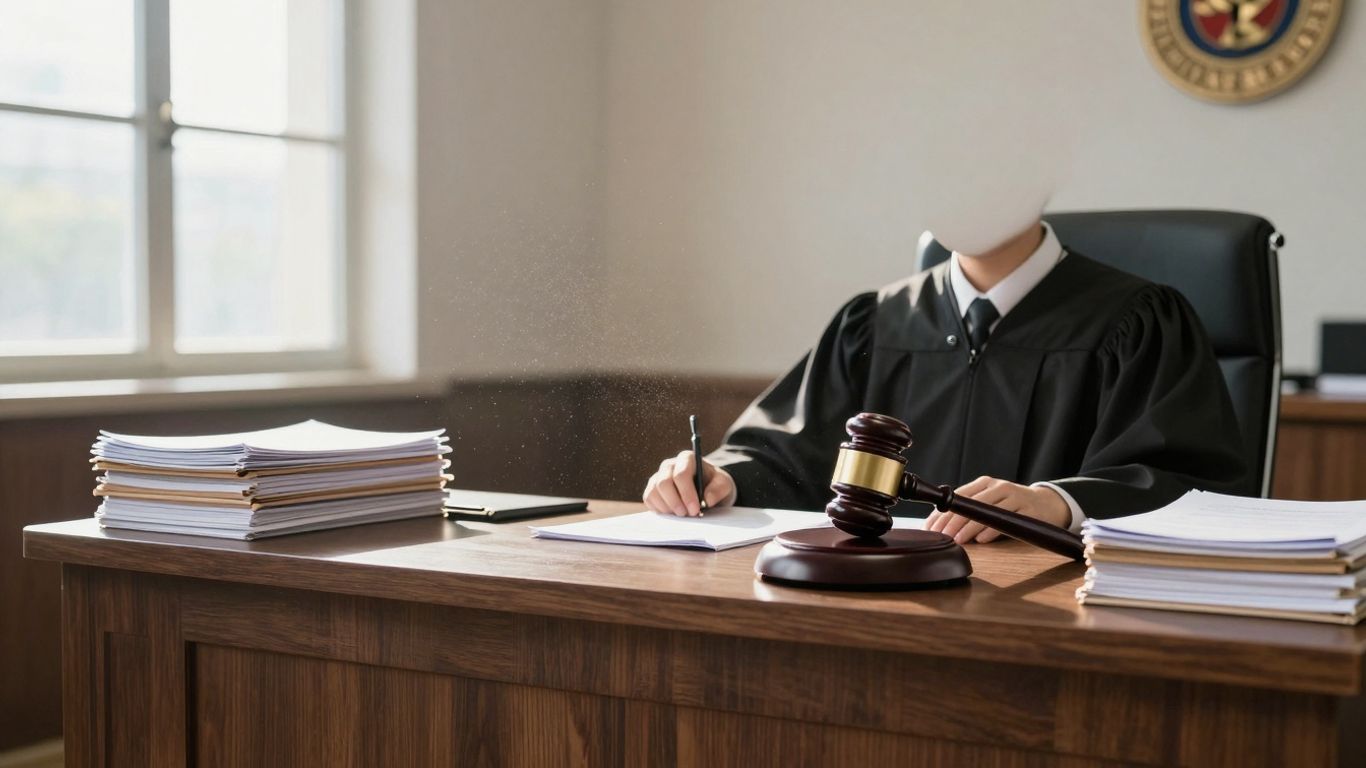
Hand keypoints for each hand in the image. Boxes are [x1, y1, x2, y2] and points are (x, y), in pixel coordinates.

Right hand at [643, 451, 736, 516]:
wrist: (706, 489)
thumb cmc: (714, 484)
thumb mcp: (724, 484)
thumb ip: (718, 489)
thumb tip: (706, 500)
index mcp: (687, 459)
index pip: (681, 474)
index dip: (687, 493)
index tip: (695, 509)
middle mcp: (669, 465)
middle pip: (664, 483)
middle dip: (675, 502)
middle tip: (688, 515)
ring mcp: (658, 476)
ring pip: (654, 492)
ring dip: (667, 508)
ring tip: (682, 515)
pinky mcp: (652, 489)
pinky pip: (649, 499)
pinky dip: (659, 509)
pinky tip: (673, 513)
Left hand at [924, 476, 1069, 544]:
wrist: (1048, 503)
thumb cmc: (1013, 506)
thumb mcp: (990, 502)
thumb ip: (970, 511)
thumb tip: (942, 528)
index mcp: (984, 484)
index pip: (957, 497)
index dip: (942, 513)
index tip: (930, 529)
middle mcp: (997, 487)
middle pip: (969, 504)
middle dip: (951, 521)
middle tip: (941, 536)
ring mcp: (1014, 497)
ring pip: (986, 511)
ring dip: (969, 527)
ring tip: (957, 539)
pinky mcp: (1027, 510)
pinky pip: (1006, 520)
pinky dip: (992, 530)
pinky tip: (981, 539)